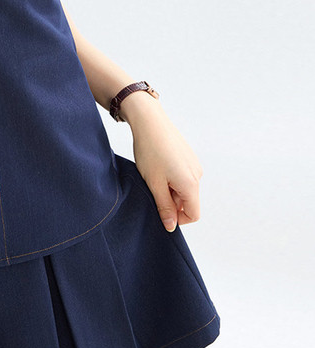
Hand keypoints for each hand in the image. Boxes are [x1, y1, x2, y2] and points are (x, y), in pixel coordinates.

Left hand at [121, 92, 203, 230]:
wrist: (149, 121)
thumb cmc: (150, 150)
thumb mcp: (154, 184)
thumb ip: (164, 207)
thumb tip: (171, 226)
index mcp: (191, 183)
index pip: (193, 214)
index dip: (177, 219)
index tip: (160, 211)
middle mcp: (197, 174)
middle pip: (188, 201)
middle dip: (170, 201)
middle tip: (151, 188)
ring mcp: (193, 164)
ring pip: (184, 188)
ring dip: (169, 189)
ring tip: (153, 174)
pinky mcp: (188, 156)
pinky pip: (182, 176)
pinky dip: (170, 177)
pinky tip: (157, 166)